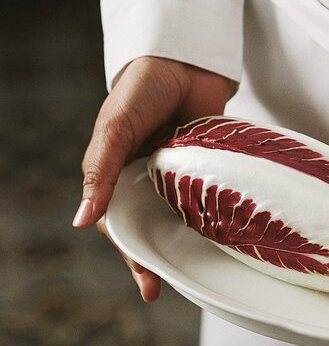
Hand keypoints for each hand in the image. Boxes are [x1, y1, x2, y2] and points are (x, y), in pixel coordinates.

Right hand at [73, 56, 234, 300]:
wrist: (185, 58)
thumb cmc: (140, 89)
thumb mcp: (115, 130)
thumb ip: (99, 173)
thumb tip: (80, 222)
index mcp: (119, 176)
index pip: (123, 225)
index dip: (134, 256)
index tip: (150, 285)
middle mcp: (148, 179)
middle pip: (154, 227)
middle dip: (162, 258)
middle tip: (174, 287)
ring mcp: (180, 174)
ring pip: (184, 216)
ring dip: (191, 241)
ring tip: (203, 270)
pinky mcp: (209, 163)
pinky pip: (213, 195)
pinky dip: (220, 214)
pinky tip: (231, 235)